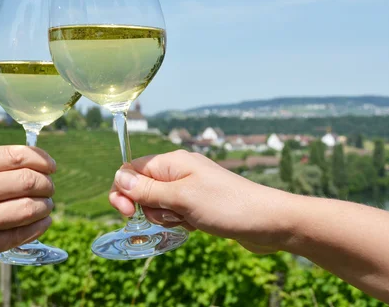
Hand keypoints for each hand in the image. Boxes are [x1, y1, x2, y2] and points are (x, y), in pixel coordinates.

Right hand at [0, 145, 56, 278]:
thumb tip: (24, 162)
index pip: (15, 156)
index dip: (41, 158)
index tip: (50, 164)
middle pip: (27, 181)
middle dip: (46, 183)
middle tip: (49, 186)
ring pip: (29, 209)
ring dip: (46, 205)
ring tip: (46, 204)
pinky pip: (19, 235)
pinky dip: (38, 226)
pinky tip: (42, 221)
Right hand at [109, 150, 291, 253]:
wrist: (269, 221)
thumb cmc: (227, 206)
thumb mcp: (181, 198)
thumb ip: (148, 190)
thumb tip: (119, 178)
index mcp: (172, 162)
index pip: (131, 170)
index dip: (123, 191)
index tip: (130, 213)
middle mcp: (178, 171)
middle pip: (142, 189)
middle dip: (148, 208)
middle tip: (171, 216)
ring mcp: (188, 188)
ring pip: (157, 205)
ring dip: (166, 218)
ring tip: (189, 221)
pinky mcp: (197, 204)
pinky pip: (174, 213)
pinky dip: (178, 222)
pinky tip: (195, 226)